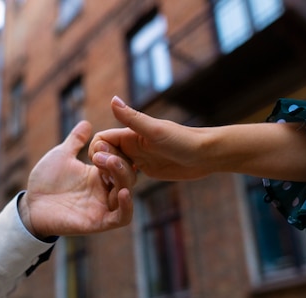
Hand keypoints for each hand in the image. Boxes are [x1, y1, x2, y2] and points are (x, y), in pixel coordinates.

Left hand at [20, 121, 135, 238]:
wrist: (31, 205)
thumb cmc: (45, 181)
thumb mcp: (62, 156)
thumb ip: (75, 141)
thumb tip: (86, 123)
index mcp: (99, 174)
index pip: (121, 160)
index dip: (115, 149)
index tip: (99, 140)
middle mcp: (105, 190)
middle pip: (128, 175)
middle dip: (118, 160)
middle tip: (99, 153)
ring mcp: (103, 206)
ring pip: (127, 192)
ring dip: (122, 175)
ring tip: (109, 162)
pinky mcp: (99, 222)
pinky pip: (122, 218)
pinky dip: (127, 206)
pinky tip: (123, 192)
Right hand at [90, 96, 305, 181]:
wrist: (207, 155)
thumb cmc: (184, 140)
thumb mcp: (155, 131)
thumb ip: (133, 118)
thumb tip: (113, 100)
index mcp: (130, 133)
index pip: (101, 139)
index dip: (98, 152)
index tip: (108, 163)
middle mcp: (132, 144)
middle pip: (105, 155)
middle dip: (106, 168)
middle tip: (122, 177)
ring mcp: (139, 157)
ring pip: (114, 166)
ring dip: (114, 176)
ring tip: (128, 184)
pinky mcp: (147, 169)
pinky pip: (127, 176)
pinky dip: (123, 182)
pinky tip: (130, 189)